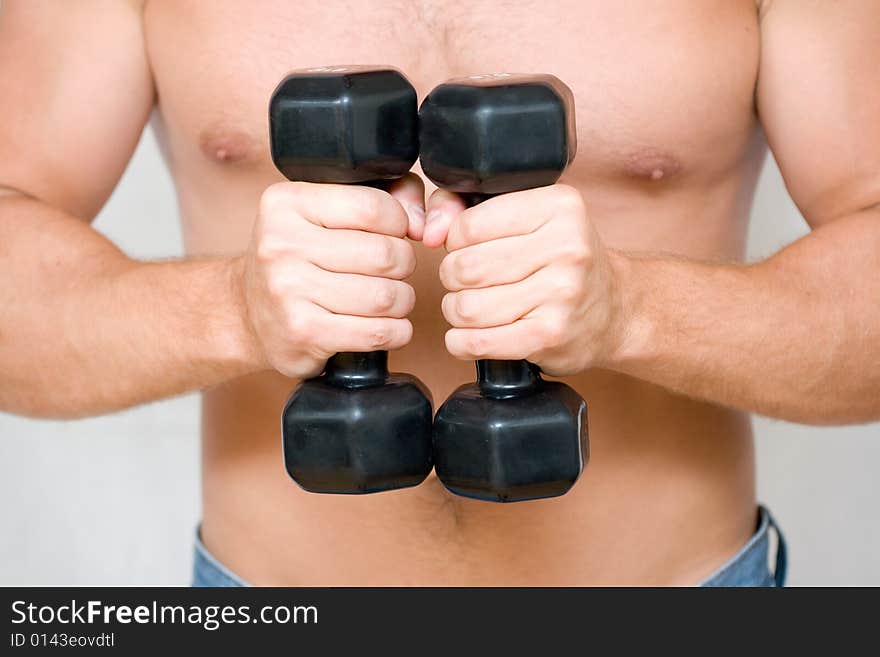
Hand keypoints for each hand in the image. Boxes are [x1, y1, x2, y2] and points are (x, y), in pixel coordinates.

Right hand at [240, 175, 424, 378]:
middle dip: (403, 265)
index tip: (393, 235)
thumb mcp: (327, 212)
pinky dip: (396, 332)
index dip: (399, 224)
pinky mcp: (303, 332)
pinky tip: (385, 326)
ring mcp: (288, 290)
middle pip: (386, 254)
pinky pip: (378, 332)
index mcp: (288, 203)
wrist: (247, 313)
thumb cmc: (301, 257)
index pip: (374, 208)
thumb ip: (388, 194)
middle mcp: (281, 243)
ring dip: (401, 302)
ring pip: (386, 296)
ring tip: (388, 299)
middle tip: (391, 272)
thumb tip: (424, 224)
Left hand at [424, 184, 621, 376]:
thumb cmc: (560, 261)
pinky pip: (477, 342)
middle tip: (468, 283)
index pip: (469, 225)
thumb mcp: (528, 218)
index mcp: (559, 207)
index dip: (455, 242)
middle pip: (464, 267)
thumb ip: (465, 209)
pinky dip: (461, 342)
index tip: (469, 250)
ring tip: (472, 308)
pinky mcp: (550, 335)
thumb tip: (429, 232)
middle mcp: (566, 247)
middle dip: (453, 279)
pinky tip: (470, 336)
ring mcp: (561, 294)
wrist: (615, 312)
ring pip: (466, 307)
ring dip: (456, 312)